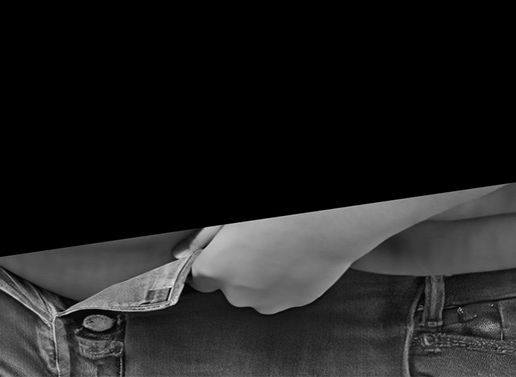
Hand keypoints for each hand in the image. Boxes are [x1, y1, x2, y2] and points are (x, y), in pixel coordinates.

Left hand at [188, 219, 352, 314]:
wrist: (330, 221)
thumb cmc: (282, 212)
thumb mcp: (234, 216)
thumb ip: (207, 235)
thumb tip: (186, 251)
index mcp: (218, 267)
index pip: (198, 275)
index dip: (209, 258)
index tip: (222, 244)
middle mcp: (238, 293)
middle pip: (227, 283)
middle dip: (236, 264)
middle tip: (255, 236)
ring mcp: (268, 302)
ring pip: (254, 290)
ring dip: (260, 273)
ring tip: (279, 242)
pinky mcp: (294, 303)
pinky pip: (280, 292)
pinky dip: (283, 277)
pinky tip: (295, 253)